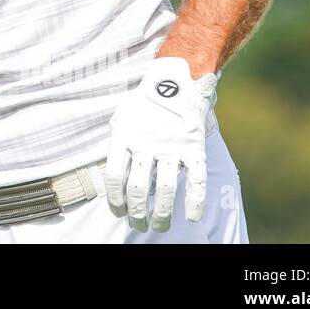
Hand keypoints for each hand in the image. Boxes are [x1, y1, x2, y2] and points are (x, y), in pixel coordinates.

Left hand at [103, 56, 217, 231]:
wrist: (174, 82)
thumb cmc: (143, 106)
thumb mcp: (121, 120)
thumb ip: (117, 148)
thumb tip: (113, 182)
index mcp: (124, 136)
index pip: (115, 177)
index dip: (115, 200)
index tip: (119, 212)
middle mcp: (147, 144)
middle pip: (138, 188)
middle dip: (137, 212)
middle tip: (139, 224)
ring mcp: (172, 147)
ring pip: (165, 189)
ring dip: (161, 213)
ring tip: (158, 226)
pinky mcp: (194, 148)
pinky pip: (196, 179)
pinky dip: (195, 201)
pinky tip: (191, 217)